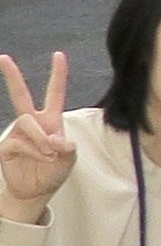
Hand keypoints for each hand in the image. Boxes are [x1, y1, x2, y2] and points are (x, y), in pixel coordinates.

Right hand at [0, 52, 72, 215]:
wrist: (36, 191)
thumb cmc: (54, 172)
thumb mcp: (69, 159)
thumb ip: (68, 148)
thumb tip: (54, 139)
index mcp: (51, 120)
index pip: (54, 93)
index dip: (58, 74)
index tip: (58, 55)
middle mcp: (32, 122)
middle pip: (20, 94)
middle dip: (12, 76)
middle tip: (3, 57)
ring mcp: (17, 133)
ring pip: (27, 122)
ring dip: (41, 138)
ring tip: (49, 154)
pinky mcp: (6, 146)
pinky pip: (19, 142)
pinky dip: (34, 151)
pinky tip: (40, 159)